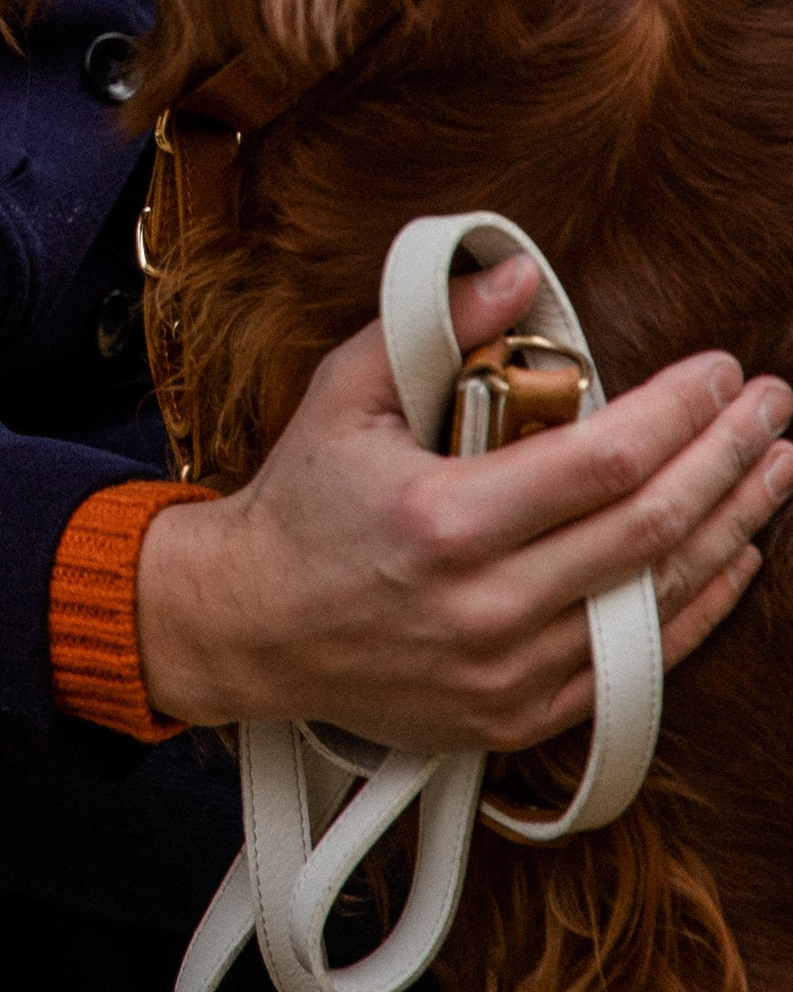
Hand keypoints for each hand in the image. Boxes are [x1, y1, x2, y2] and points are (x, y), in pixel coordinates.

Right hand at [135, 251, 792, 747]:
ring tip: (774, 468)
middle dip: (728, 458)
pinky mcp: (520, 715)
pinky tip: (734, 555)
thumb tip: (520, 276)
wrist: (251, 627)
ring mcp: (508, 671)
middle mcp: (484, 605)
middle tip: (770, 406)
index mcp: (441, 519)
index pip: (604, 461)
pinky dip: (697, 605)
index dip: (679, 413)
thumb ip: (435, 330)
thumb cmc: (301, 502)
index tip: (719, 370)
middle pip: (650, 528)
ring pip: (657, 599)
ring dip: (733, 528)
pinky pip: (636, 664)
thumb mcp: (344, 393)